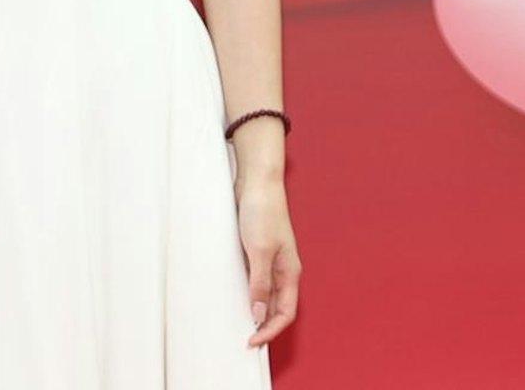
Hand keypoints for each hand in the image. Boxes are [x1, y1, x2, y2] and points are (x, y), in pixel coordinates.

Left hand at [236, 173, 300, 348]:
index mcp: (290, 272)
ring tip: (237, 324)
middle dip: (263, 326)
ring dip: (254, 310)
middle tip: (243, 340)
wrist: (257, 182)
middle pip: (276, 308)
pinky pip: (255, 280)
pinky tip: (234, 297)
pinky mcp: (258, 251)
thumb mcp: (260, 251)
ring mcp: (270, 261)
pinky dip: (247, 292)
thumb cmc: (263, 212)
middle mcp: (283, 270)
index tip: (252, 341)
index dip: (270, 330)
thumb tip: (258, 315)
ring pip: (265, 295)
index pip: (285, 313)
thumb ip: (260, 284)